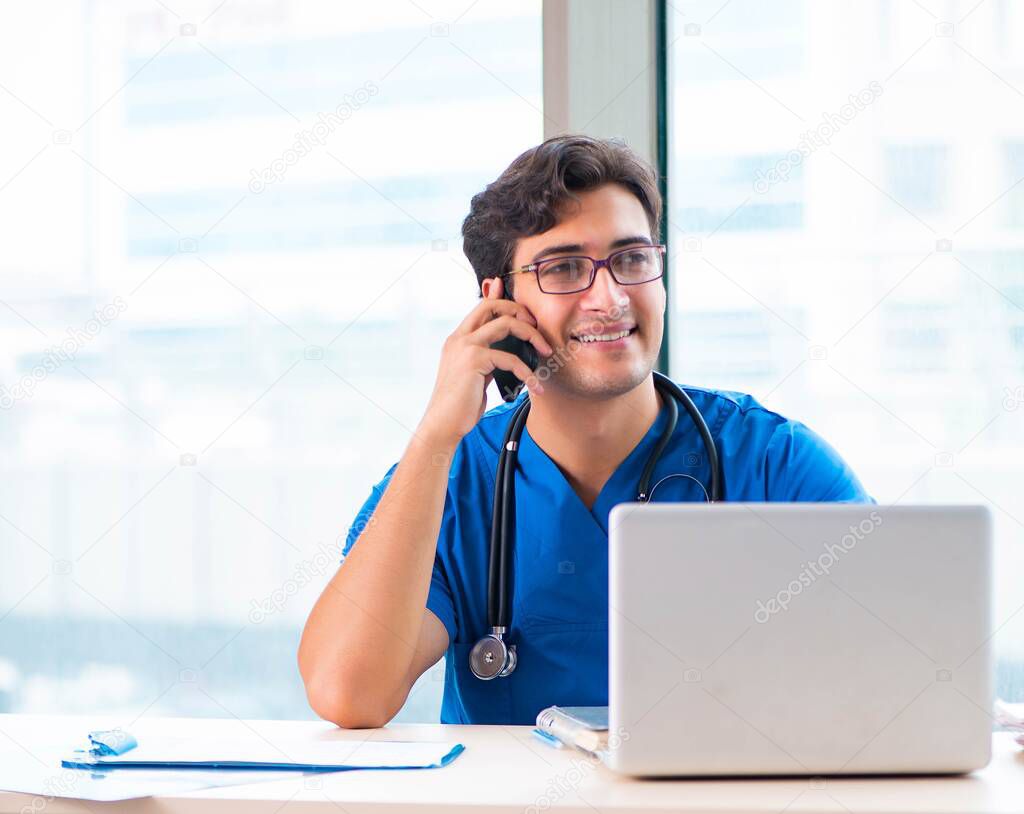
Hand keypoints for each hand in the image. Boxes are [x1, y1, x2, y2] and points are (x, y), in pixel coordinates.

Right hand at [418, 277, 551, 445]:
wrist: (443, 424)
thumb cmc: (460, 404)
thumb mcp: (474, 375)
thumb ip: (487, 359)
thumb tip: (506, 353)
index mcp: (458, 339)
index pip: (481, 307)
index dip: (502, 298)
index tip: (525, 310)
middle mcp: (459, 338)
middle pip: (492, 305)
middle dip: (519, 310)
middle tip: (536, 326)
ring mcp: (466, 347)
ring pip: (506, 324)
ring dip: (532, 334)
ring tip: (546, 351)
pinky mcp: (474, 361)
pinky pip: (511, 358)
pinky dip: (528, 372)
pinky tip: (535, 386)